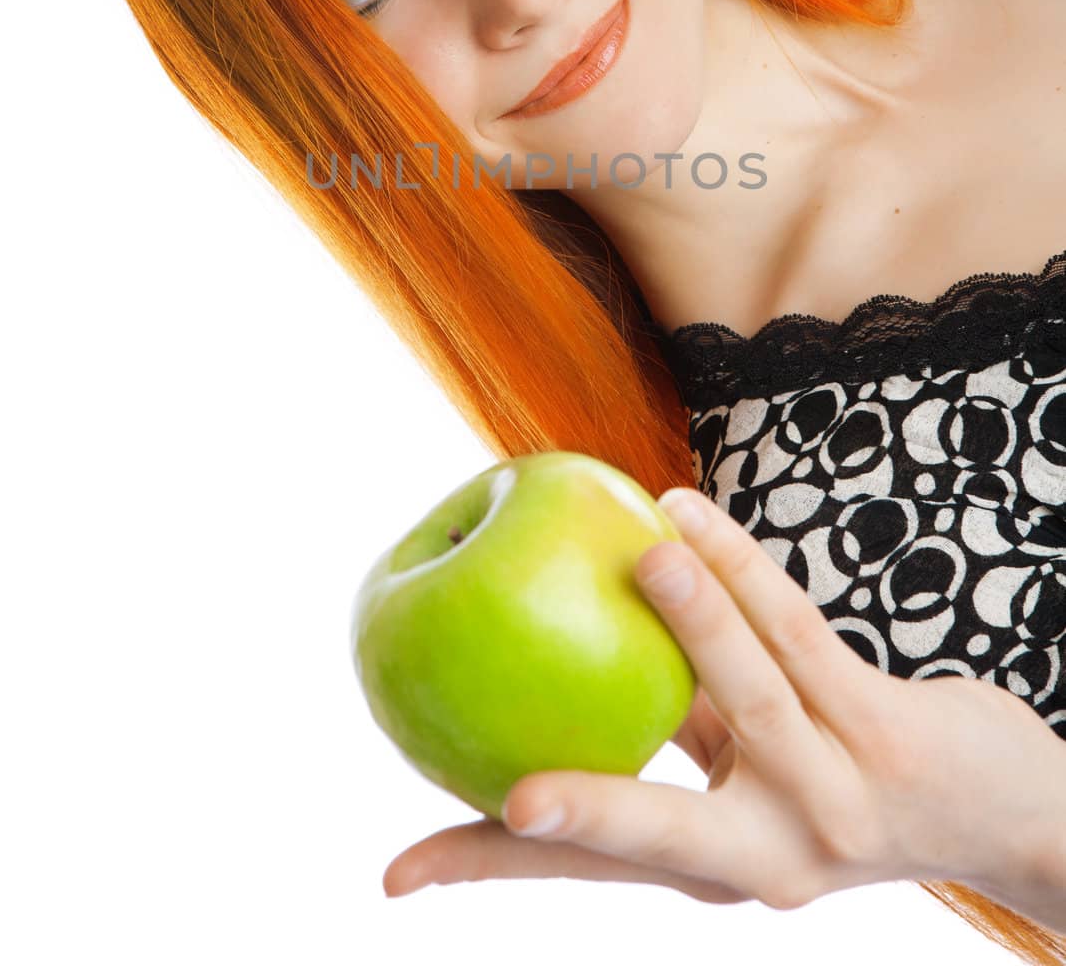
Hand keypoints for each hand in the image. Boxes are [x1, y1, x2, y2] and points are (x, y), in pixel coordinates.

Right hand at [382, 486, 1049, 909]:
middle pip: (661, 834)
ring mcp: (833, 795)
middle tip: (519, 803)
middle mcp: (768, 852)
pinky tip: (689, 512)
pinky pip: (801, 633)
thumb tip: (557, 641)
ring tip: (644, 551)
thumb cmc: (835, 771)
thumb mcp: (743, 769)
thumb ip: (666, 723)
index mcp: (713, 868)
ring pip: (751, 694)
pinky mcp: (883, 730)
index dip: (483, 870)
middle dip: (591, 820)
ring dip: (697, 617)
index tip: (393, 876)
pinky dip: (745, 568)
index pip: (583, 870)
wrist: (996, 807)